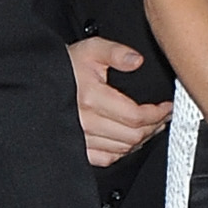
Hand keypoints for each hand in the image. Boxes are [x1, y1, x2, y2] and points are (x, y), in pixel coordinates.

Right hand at [70, 40, 171, 168]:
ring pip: (123, 149)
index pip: (135, 116)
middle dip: (154, 126)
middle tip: (162, 116)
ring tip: (150, 125)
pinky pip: (106, 158)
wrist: (40, 81)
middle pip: (132, 135)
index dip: (157, 114)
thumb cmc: (65, 66)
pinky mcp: (77, 147)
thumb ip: (116, 52)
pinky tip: (128, 139)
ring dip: (141, 139)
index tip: (167, 107)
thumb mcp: (91, 49)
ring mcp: (80, 137)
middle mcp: (85, 121)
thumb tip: (137, 61)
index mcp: (91, 98)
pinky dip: (122, 152)